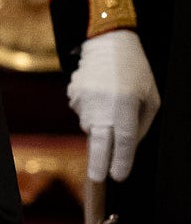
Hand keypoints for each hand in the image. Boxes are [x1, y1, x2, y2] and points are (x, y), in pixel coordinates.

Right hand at [68, 31, 159, 181]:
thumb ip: (141, 124)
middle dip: (99, 163)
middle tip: (98, 179)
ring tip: (109, 103)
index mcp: (127, 103)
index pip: (125, 139)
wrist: (107, 44)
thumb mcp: (151, 97)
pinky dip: (91, 112)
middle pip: (101, 142)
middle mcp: (103, 103)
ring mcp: (85, 100)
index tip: (119, 176)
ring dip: (101, 125)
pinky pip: (83, 114)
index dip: (122, 160)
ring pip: (92, 127)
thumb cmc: (135, 71)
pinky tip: (99, 95)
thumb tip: (128, 147)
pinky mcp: (73, 97)